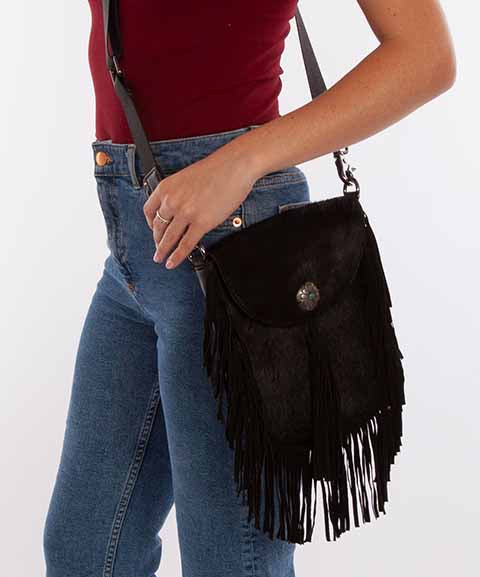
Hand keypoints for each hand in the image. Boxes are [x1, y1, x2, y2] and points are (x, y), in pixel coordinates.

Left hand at [142, 148, 256, 268]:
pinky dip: (178, 256)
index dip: (150, 224)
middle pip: (158, 227)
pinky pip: (186, 244)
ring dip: (163, 251)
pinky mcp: (201, 223)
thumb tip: (177, 211)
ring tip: (161, 259)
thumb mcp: (186, 178)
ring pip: (169, 238)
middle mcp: (172, 201)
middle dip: (157, 241)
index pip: (149, 210)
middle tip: (158, 249)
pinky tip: (173, 262)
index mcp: (166, 187)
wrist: (234, 167)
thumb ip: (177, 194)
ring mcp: (186, 213)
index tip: (153, 230)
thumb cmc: (215, 169)